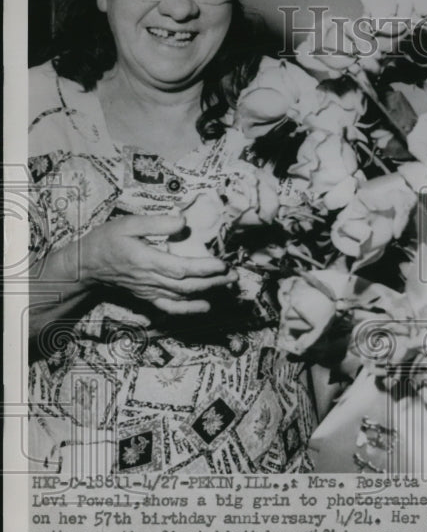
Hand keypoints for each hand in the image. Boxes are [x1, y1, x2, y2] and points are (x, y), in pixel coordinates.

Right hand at [79, 214, 236, 314]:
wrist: (86, 265)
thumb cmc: (107, 240)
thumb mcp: (128, 223)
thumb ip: (156, 223)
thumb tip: (182, 222)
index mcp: (145, 260)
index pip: (180, 268)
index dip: (203, 268)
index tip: (222, 263)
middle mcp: (149, 279)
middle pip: (187, 285)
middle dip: (213, 281)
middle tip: (235, 274)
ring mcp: (149, 291)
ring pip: (182, 295)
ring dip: (207, 291)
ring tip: (228, 284)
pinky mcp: (147, 297)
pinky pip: (170, 307)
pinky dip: (189, 309)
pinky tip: (205, 306)